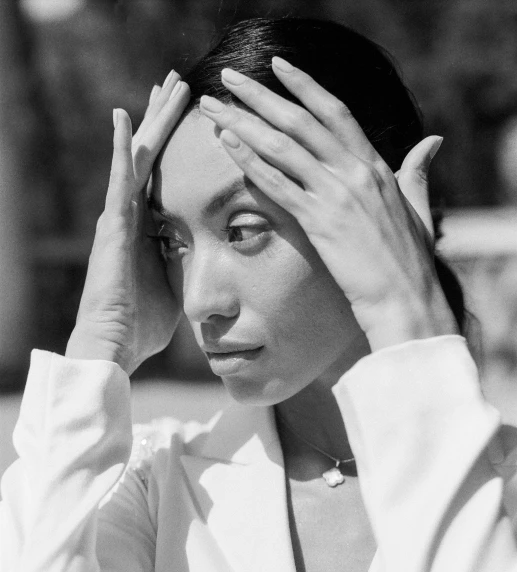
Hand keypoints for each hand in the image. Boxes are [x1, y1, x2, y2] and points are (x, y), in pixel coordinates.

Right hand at [67, 72, 190, 374]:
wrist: (115, 346)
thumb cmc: (143, 326)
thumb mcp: (177, 287)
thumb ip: (188, 266)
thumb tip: (209, 259)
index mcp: (148, 230)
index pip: (165, 177)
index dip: (177, 148)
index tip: (193, 119)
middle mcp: (131, 217)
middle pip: (152, 158)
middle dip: (166, 122)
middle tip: (180, 86)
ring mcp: (119, 219)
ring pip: (139, 159)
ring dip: (153, 122)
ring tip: (166, 86)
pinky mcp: (112, 227)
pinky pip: (119, 181)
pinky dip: (122, 149)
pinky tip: (125, 117)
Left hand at [199, 59, 456, 350]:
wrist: (405, 300)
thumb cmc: (410, 261)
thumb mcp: (418, 208)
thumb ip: (417, 172)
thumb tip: (432, 142)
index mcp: (376, 166)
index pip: (335, 113)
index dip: (304, 86)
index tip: (277, 67)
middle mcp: (356, 173)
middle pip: (300, 121)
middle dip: (260, 96)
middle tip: (228, 77)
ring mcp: (337, 196)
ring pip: (282, 147)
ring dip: (243, 123)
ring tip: (212, 108)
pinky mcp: (321, 223)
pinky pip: (278, 185)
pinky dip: (250, 162)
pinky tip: (227, 144)